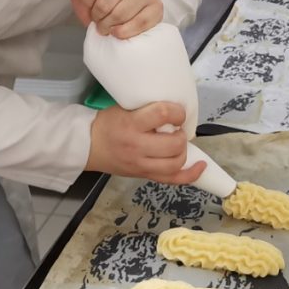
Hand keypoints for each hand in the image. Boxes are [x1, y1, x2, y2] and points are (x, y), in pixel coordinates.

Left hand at [65, 0, 163, 37]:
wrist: (125, 12)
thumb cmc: (101, 1)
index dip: (86, 2)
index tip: (88, 6)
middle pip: (105, 3)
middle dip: (97, 17)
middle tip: (98, 20)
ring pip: (121, 14)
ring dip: (109, 26)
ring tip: (107, 27)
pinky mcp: (156, 6)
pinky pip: (140, 22)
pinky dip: (125, 32)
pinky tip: (118, 32)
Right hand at [87, 102, 207, 184]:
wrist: (87, 146)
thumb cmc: (107, 124)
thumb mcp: (123, 108)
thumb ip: (147, 110)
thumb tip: (173, 109)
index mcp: (131, 124)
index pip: (162, 114)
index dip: (177, 111)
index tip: (177, 111)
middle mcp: (137, 146)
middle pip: (173, 144)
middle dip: (181, 135)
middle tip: (176, 129)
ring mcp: (141, 164)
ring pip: (175, 163)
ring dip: (183, 151)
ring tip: (178, 143)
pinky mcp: (143, 175)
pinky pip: (172, 180)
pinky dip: (191, 175)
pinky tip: (201, 166)